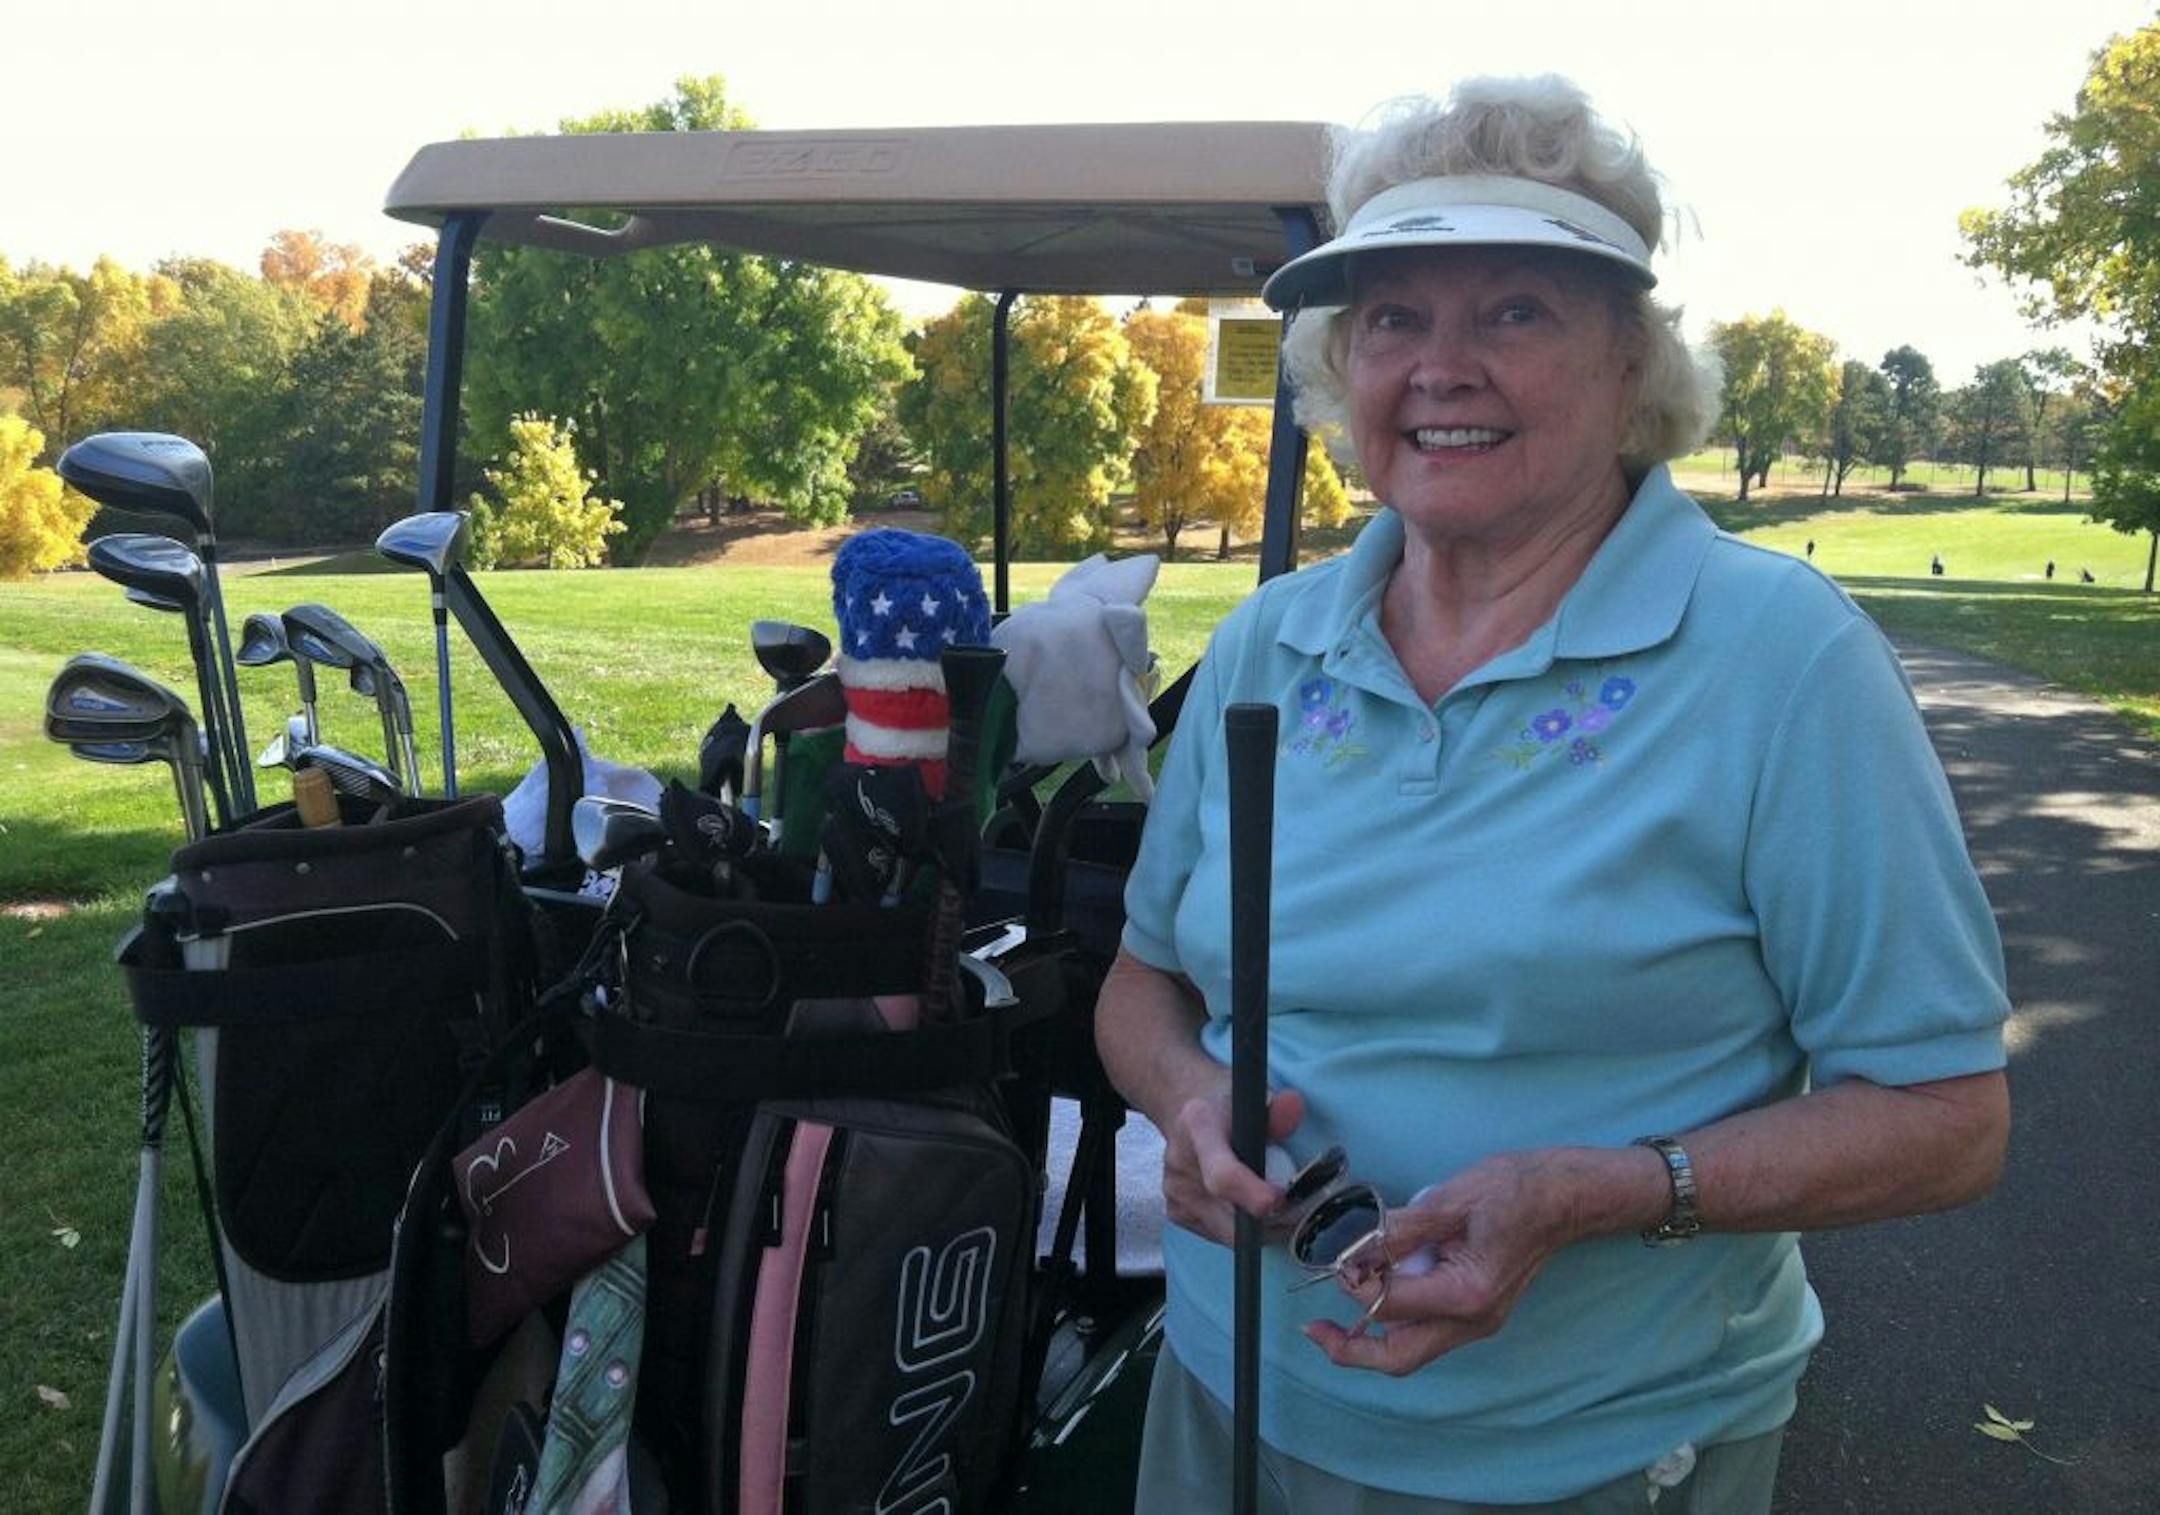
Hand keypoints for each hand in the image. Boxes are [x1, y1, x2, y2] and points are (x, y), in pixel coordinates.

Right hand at [1160, 1084, 1306, 1246]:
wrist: (1185, 1116)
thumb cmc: (1225, 1108)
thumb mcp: (1253, 1100)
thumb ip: (1277, 1111)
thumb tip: (1295, 1107)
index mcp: (1198, 1127)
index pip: (1222, 1175)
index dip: (1253, 1194)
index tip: (1281, 1200)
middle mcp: (1180, 1164)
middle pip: (1228, 1215)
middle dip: (1272, 1221)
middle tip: (1301, 1211)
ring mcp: (1175, 1193)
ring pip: (1228, 1233)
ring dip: (1261, 1228)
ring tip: (1280, 1208)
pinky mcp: (1176, 1214)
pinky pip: (1220, 1235)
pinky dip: (1243, 1231)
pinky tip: (1252, 1209)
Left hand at [1303, 1149, 1582, 1375]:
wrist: (1564, 1196)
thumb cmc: (1515, 1190)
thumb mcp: (1450, 1199)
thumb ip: (1399, 1228)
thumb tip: (1353, 1246)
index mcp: (1467, 1294)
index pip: (1390, 1304)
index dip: (1354, 1282)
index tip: (1334, 1256)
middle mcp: (1473, 1319)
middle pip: (1399, 1357)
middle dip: (1350, 1351)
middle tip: (1313, 1330)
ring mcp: (1477, 1321)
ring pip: (1412, 1349)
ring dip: (1370, 1337)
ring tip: (1335, 1313)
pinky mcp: (1476, 1311)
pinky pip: (1426, 1330)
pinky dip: (1395, 1319)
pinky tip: (1377, 1290)